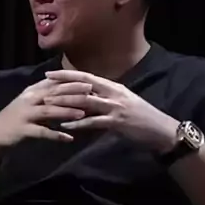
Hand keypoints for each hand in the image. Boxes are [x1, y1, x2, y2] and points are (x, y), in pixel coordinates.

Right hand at [0, 77, 94, 146]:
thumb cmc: (15, 118)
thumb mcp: (29, 102)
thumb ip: (44, 93)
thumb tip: (64, 85)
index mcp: (31, 92)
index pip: (54, 84)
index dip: (71, 82)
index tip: (88, 81)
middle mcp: (28, 101)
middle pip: (53, 95)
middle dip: (73, 93)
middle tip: (91, 93)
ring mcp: (25, 115)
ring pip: (49, 111)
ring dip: (66, 112)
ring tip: (83, 114)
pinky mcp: (23, 130)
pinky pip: (42, 132)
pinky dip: (56, 135)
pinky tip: (69, 138)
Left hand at [43, 69, 178, 151]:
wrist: (161, 130)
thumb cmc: (142, 118)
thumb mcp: (124, 103)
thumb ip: (106, 99)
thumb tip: (87, 97)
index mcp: (114, 87)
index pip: (86, 76)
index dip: (67, 75)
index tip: (50, 74)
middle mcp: (113, 93)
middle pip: (82, 85)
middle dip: (61, 86)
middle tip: (43, 87)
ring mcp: (115, 107)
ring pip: (85, 101)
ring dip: (65, 103)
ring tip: (48, 105)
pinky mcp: (117, 122)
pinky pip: (93, 122)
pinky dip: (78, 124)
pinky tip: (65, 126)